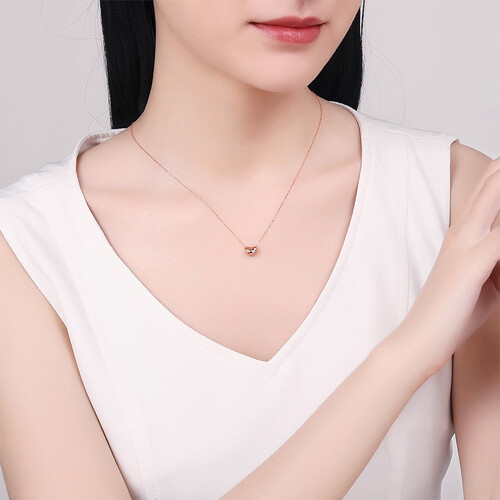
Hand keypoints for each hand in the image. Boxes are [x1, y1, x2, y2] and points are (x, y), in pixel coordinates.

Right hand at [399, 163, 499, 376]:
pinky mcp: (470, 265)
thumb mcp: (481, 280)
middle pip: (491, 180)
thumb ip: (496, 260)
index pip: (486, 187)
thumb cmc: (449, 313)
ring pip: (495, 195)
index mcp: (462, 234)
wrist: (419, 338)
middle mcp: (462, 232)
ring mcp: (464, 245)